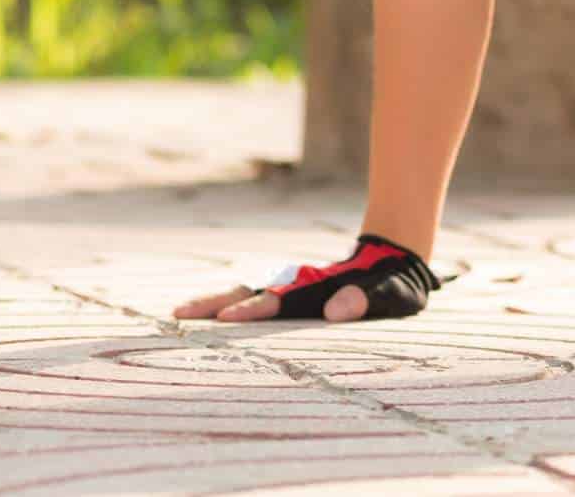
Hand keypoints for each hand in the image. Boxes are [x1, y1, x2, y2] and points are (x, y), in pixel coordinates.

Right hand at [172, 233, 443, 322]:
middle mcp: (298, 286)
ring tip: (179, 313)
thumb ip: (367, 300)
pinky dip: (228, 303)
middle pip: (251, 292)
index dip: (255, 309)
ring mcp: (292, 287)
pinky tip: (206, 314)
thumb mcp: (392, 294)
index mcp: (318, 289)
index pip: (280, 301)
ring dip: (215, 303)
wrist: (394, 256)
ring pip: (246, 292)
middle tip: (179, 314)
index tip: (228, 317)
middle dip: (216, 303)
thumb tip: (337, 311)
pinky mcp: (291, 294)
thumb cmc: (395, 282)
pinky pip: (254, 297)